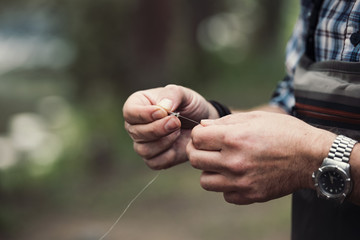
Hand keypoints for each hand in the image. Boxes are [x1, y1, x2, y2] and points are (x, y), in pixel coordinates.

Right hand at [123, 84, 216, 169]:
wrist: (201, 123)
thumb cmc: (189, 105)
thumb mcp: (184, 94)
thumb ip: (172, 95)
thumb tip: (163, 107)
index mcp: (137, 105)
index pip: (130, 112)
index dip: (144, 114)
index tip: (163, 112)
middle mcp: (135, 125)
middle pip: (135, 132)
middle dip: (158, 128)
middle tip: (176, 122)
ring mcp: (143, 143)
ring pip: (143, 149)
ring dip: (164, 141)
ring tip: (178, 130)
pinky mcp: (153, 159)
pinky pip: (154, 162)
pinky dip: (168, 155)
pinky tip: (177, 144)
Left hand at [186, 111, 334, 203]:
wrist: (312, 157)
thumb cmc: (285, 132)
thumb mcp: (256, 117)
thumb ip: (225, 121)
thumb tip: (203, 126)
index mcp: (234, 138)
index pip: (196, 138)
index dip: (199, 134)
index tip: (206, 135)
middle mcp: (234, 162)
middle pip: (195, 160)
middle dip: (198, 151)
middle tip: (209, 149)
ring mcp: (241, 182)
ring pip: (205, 181)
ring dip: (210, 171)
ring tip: (223, 164)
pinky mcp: (250, 196)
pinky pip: (225, 195)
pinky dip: (227, 186)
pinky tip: (238, 176)